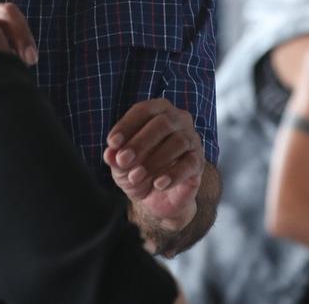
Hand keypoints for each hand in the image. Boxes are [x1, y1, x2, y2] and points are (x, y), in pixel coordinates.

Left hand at [103, 98, 204, 231]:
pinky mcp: (198, 161)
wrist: (159, 198)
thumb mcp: (122, 166)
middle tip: (124, 160)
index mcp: (157, 110)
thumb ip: (116, 158)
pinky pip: (189, 163)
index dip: (127, 125)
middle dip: (140, 142)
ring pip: (177, 142)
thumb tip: (109, 154)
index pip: (143, 110)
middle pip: (162, 123)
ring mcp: (191, 139)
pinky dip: (173, 174)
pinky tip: (158, 184)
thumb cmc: (140, 170)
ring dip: (154, 160)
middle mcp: (178, 119)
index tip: (112, 143)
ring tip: (137, 176)